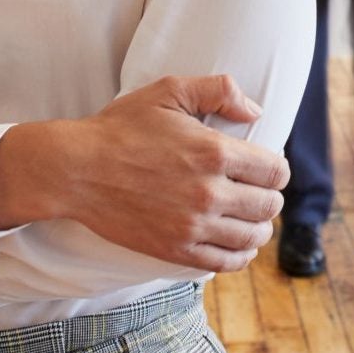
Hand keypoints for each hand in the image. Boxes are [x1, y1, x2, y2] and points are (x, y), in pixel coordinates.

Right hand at [0, 76, 289, 273]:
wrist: (76, 170)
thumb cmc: (121, 127)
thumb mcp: (169, 91)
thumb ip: (218, 90)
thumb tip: (255, 110)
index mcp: (214, 152)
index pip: (275, 171)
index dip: (277, 169)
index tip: (267, 168)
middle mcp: (209, 193)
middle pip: (269, 206)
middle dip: (270, 197)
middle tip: (259, 192)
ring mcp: (193, 226)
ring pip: (252, 237)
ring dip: (259, 227)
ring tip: (252, 219)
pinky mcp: (175, 249)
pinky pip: (225, 262)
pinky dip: (240, 255)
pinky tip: (238, 245)